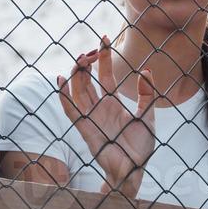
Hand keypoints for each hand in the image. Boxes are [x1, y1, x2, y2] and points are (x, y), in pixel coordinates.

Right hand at [58, 41, 156, 195]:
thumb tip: (146, 72)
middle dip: (87, 63)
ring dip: (77, 74)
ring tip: (81, 59)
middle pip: (88, 79)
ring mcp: (90, 117)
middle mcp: (99, 107)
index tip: (105, 39)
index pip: (105, 75)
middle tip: (92, 50)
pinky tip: (60, 80)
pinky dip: (64, 96)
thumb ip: (146, 95)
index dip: (104, 58)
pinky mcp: (85, 128)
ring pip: (78, 91)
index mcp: (112, 103)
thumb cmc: (139, 147)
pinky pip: (71, 110)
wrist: (134, 169)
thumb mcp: (147, 116)